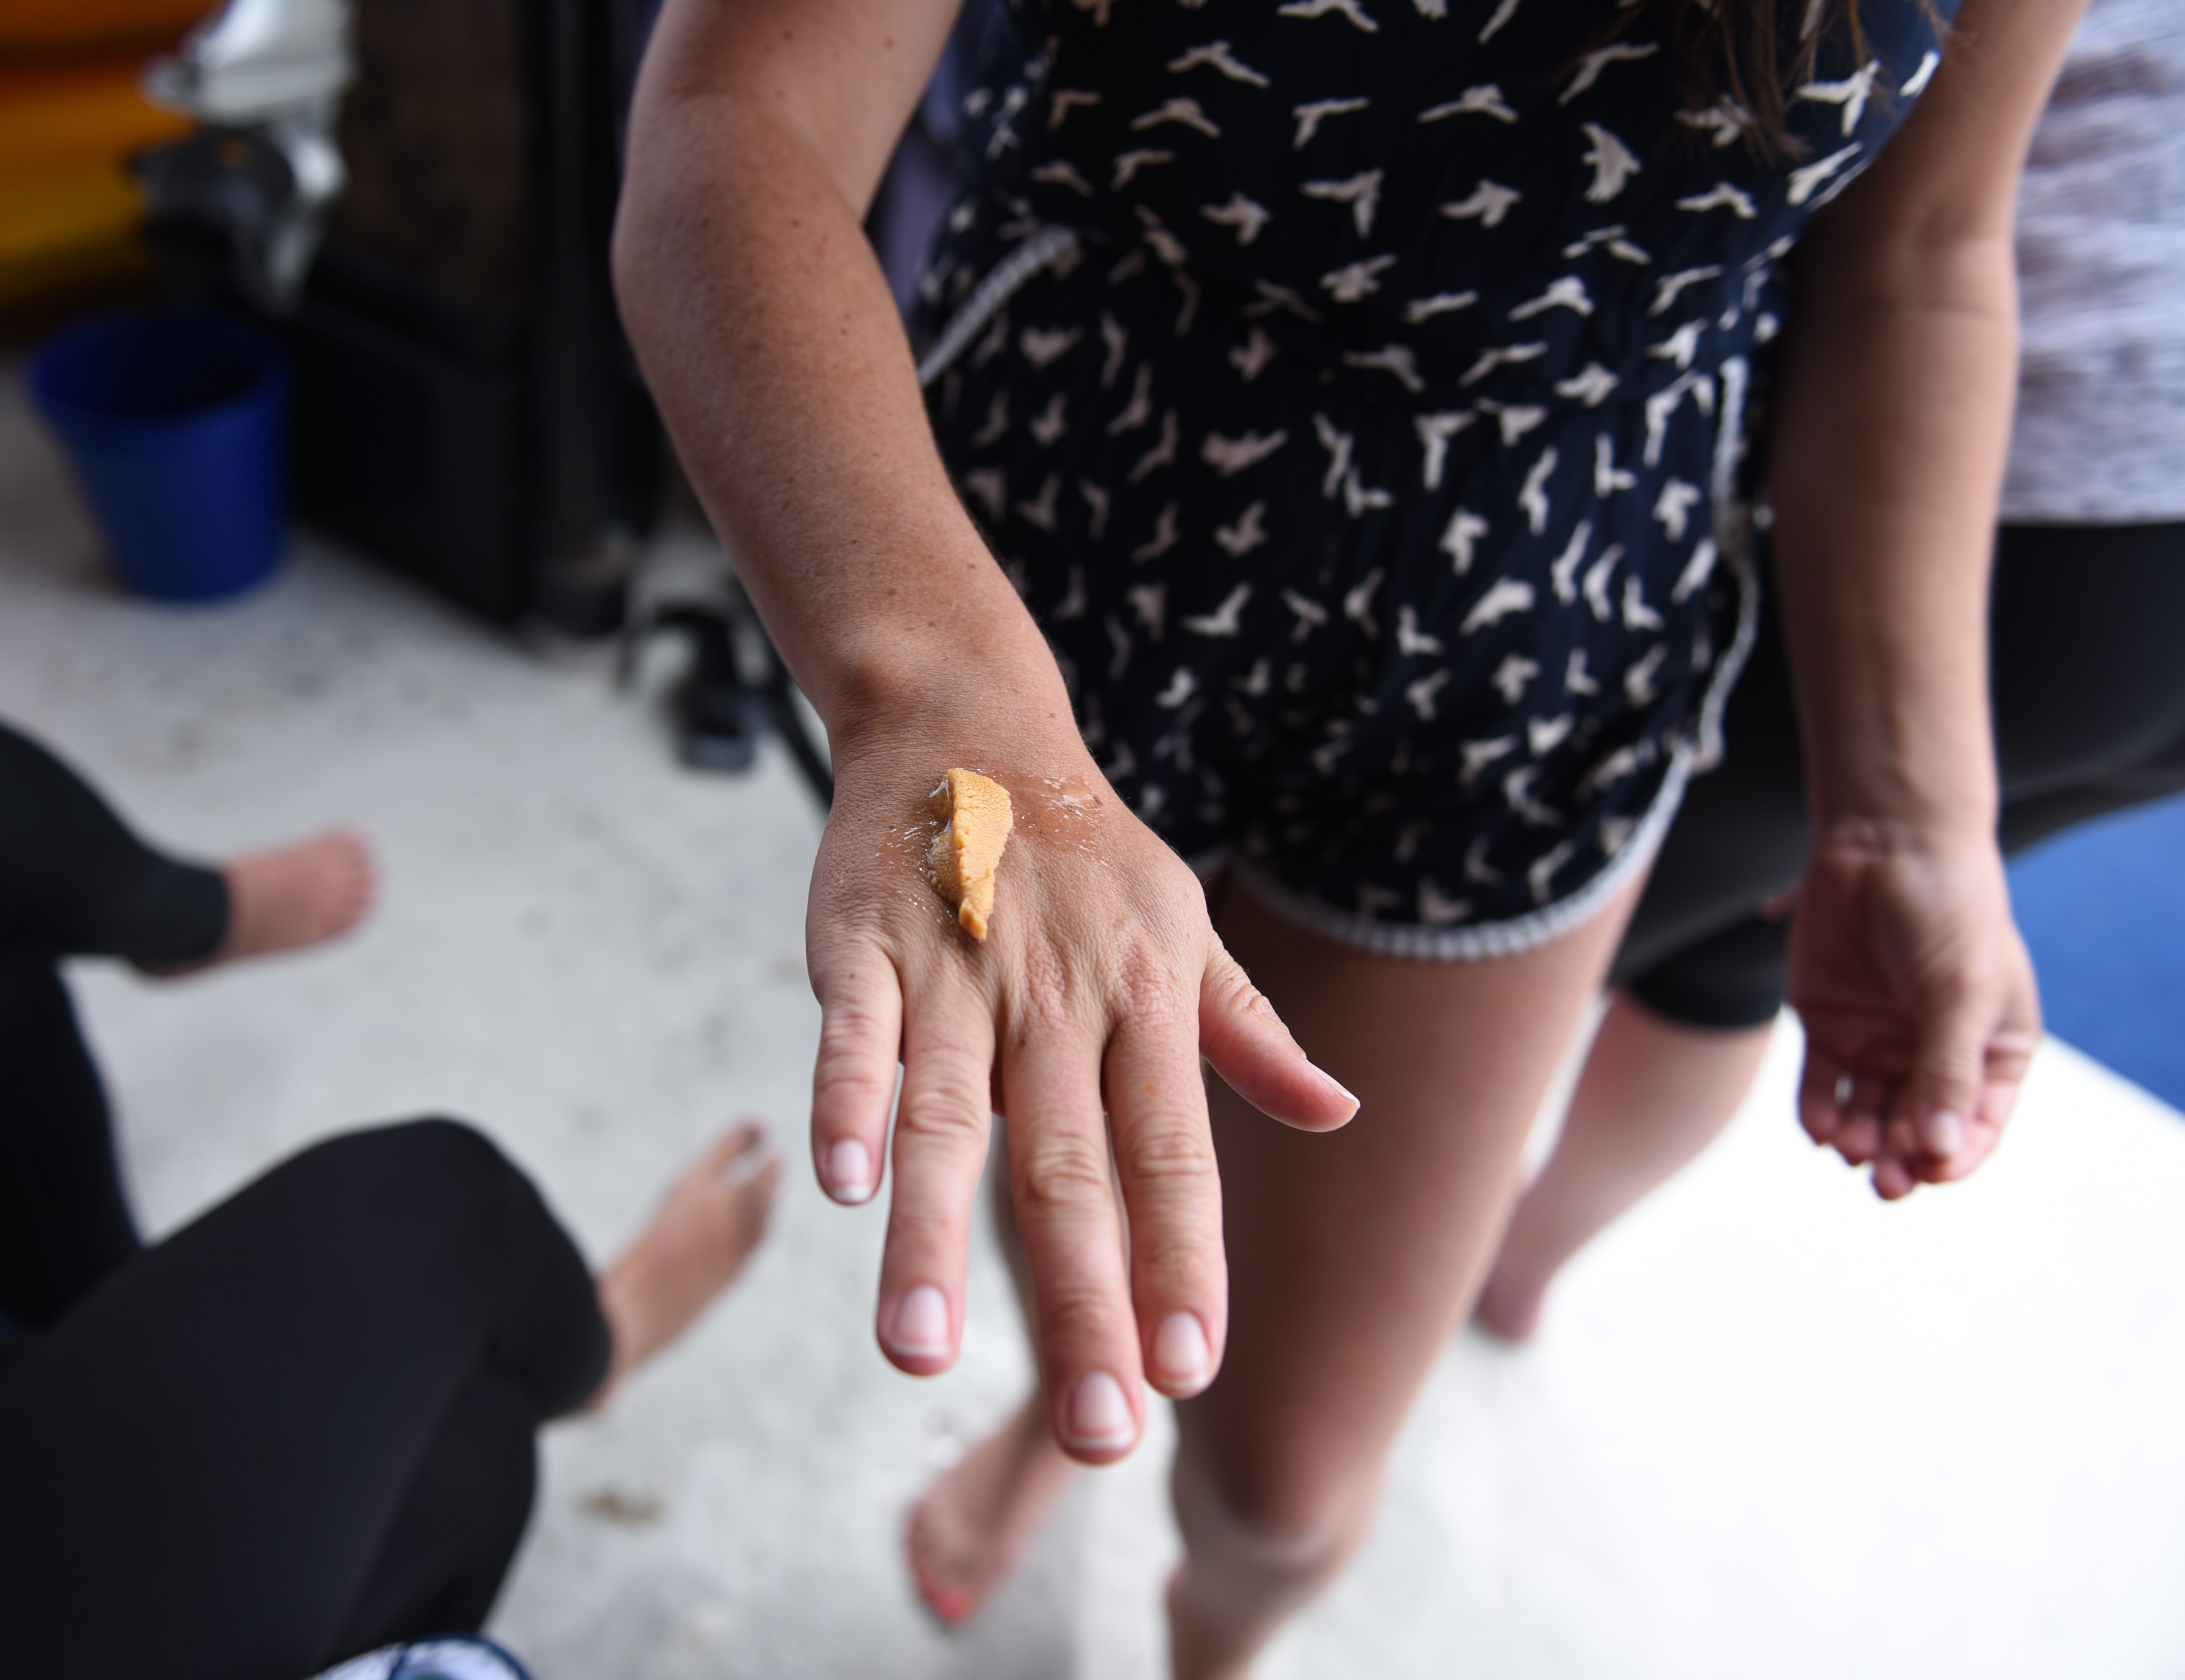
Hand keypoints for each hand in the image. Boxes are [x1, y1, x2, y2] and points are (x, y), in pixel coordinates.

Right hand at [803, 704, 1356, 1462]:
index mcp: (1143, 1002)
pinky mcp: (862, 946)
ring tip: (920, 1353)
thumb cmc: (1085, 852)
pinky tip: (842, 1186)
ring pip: (947, 1119)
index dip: (1182, 1263)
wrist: (966, 719)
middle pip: (1071, 1168)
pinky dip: (848, 1102)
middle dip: (1081, 1303)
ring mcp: (956, 971)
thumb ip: (1250, 1032)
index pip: (1173, 1155)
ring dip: (930, 1239)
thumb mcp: (1184, 930)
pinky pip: (858, 1035)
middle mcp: (1056, 997)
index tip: (1192, 1373)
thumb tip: (1342, 1112)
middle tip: (1093, 1429)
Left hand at [1784, 819, 2039, 1198]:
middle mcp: (1934, 1056)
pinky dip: (1820, 1113)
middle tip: (1883, 1181)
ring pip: (1868, 1115)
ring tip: (1849, 1149)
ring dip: (1859, 1140)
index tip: (1930, 1172)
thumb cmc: (1946, 914)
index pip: (1977, 1125)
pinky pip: (1823, 1087)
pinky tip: (1820, 1129)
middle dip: (1900, 1159)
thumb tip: (1938, 1149)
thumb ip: (1948, 1069)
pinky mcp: (1829, 1027)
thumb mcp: (1960, 991)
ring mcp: (1880, 1043)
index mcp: (1990, 1052)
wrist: (1885, 846)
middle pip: (1916, 1129)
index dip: (1955, 1156)